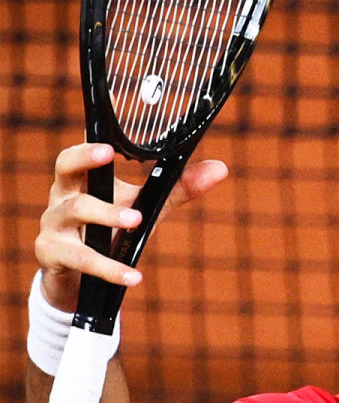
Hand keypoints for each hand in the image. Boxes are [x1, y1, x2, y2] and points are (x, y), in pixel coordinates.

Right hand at [34, 143, 227, 310]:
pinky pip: (82, 259)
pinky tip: (134, 277)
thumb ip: (180, 188)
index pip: (86, 148)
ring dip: (107, 213)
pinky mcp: (53, 255)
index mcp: (84, 179)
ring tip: (137, 219)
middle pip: (65, 167)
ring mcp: (54, 225)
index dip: (93, 135)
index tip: (110, 119)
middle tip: (108, 152)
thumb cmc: (112, 232)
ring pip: (76, 211)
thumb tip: (221, 168)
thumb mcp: (146, 208)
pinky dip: (110, 268)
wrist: (80, 282)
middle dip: (85, 157)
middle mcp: (63, 195)